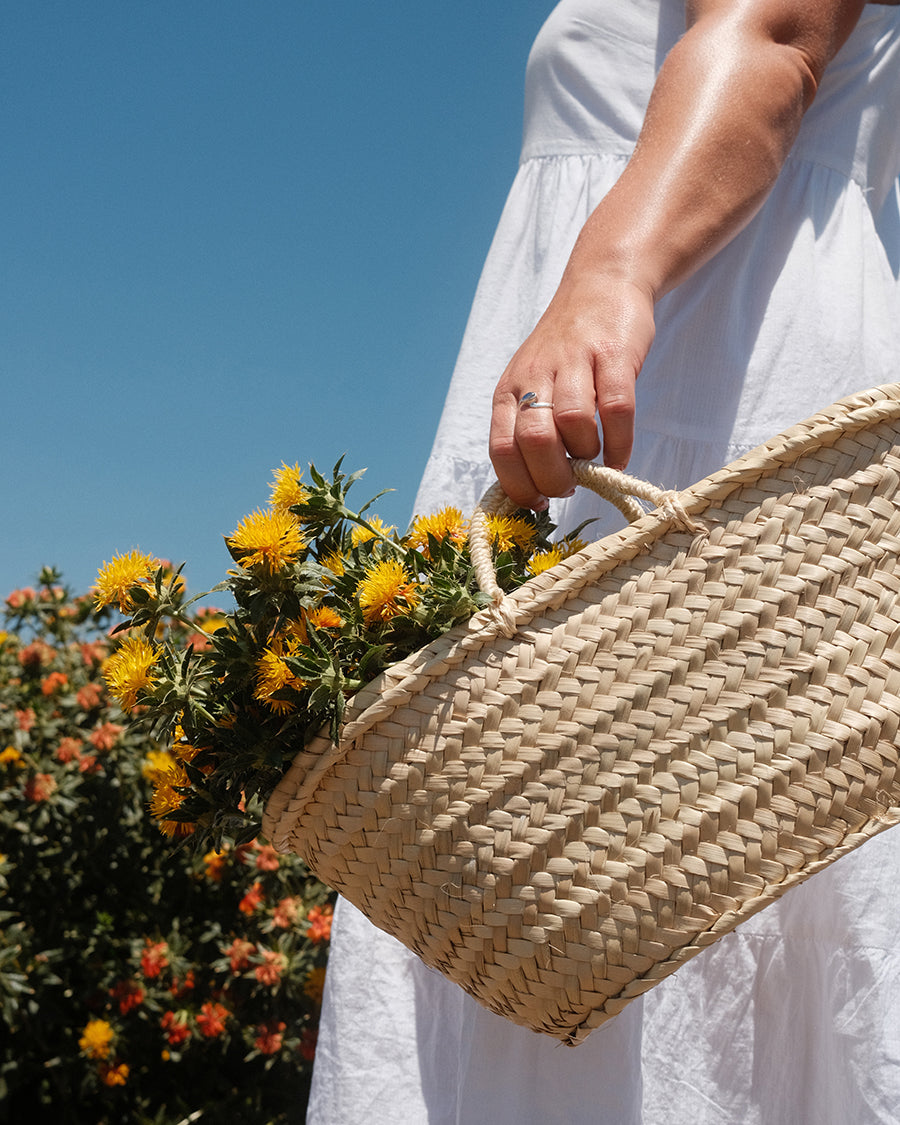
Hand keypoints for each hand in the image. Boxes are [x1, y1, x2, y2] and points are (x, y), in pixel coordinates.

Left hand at [489, 272, 655, 508]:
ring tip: (594, 463)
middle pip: (534, 442)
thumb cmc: (564, 349)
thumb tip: (534, 489)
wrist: (601, 285)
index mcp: (508, 390)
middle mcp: (534, 376)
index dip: (519, 485)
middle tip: (569, 487)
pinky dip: (620, 443)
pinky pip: (616, 410)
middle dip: (553, 479)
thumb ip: (528, 428)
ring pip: (572, 425)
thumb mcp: (531, 383)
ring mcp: (574, 363)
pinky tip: (619, 456)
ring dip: (586, 457)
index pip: (501, 449)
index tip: (538, 504)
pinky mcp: (613, 355)